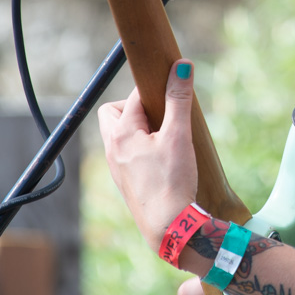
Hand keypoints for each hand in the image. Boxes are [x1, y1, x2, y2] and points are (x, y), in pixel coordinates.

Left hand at [97, 59, 198, 251]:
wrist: (170, 228)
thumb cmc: (172, 181)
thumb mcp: (178, 135)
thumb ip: (178, 99)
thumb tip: (182, 65)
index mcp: (121, 134)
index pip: (133, 97)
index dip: (154, 90)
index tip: (172, 90)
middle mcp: (112, 149)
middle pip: (113, 114)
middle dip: (134, 107)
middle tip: (161, 115)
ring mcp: (117, 168)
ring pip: (119, 135)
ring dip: (137, 129)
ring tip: (164, 136)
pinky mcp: (126, 183)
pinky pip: (126, 155)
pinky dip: (140, 148)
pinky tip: (163, 158)